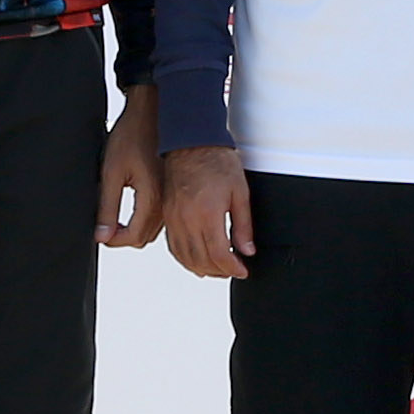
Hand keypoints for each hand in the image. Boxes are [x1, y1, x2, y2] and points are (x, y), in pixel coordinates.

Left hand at [95, 86, 162, 249]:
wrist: (151, 112)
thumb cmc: (132, 134)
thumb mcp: (111, 172)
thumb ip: (107, 207)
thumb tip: (102, 234)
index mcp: (153, 196)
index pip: (134, 237)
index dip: (113, 240)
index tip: (101, 233)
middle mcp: (167, 199)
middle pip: (144, 237)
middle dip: (123, 235)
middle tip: (105, 223)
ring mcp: (172, 195)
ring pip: (153, 229)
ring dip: (134, 227)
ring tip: (116, 215)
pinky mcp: (172, 189)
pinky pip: (159, 216)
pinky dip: (144, 217)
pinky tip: (131, 204)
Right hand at [160, 143, 254, 281]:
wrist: (191, 142)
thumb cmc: (216, 161)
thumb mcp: (239, 193)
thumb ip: (243, 226)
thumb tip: (246, 249)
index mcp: (207, 213)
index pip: (218, 254)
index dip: (232, 268)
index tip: (241, 270)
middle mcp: (186, 219)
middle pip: (201, 260)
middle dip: (219, 271)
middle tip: (233, 269)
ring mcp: (173, 218)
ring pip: (185, 257)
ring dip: (202, 268)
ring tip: (217, 268)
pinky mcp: (167, 215)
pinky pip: (173, 246)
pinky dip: (185, 258)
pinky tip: (196, 258)